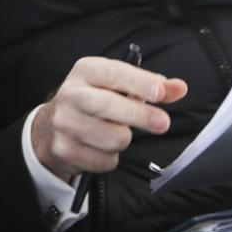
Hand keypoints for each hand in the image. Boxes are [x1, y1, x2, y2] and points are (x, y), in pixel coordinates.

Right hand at [32, 57, 188, 182]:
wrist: (51, 126)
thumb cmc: (95, 100)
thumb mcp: (118, 85)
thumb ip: (150, 86)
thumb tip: (179, 88)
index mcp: (85, 71)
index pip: (114, 74)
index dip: (138, 83)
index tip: (160, 91)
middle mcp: (70, 94)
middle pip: (110, 106)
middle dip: (140, 115)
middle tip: (163, 123)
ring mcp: (64, 123)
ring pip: (113, 138)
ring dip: (123, 139)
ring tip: (115, 131)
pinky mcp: (64, 149)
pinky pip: (105, 160)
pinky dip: (110, 157)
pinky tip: (101, 147)